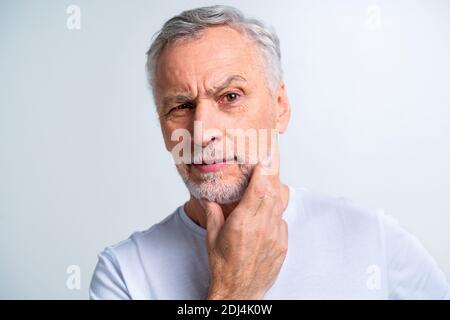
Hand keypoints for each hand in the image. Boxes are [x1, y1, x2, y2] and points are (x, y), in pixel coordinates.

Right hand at [203, 149, 287, 299]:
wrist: (238, 291)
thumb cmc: (224, 266)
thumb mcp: (212, 238)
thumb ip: (213, 215)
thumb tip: (208, 200)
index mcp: (242, 222)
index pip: (257, 190)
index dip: (260, 175)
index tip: (260, 165)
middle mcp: (261, 227)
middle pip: (271, 195)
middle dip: (268, 182)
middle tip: (264, 174)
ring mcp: (275, 237)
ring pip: (279, 208)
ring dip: (273, 197)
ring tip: (265, 193)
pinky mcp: (282, 246)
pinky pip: (282, 223)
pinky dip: (276, 216)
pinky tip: (267, 218)